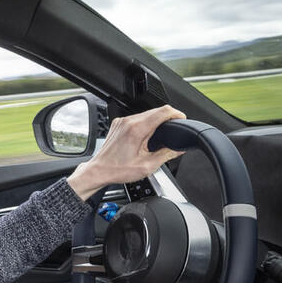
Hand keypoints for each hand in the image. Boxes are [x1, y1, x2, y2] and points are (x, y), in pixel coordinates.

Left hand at [67, 105, 186, 200]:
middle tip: (174, 129)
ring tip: (161, 134)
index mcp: (137, 129)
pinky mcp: (118, 124)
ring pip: (146, 114)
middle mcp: (128, 122)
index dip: (176, 113)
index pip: (163, 111)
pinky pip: (136, 118)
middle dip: (167, 118)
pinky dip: (145, 123)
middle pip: (155, 111)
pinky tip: (146, 135)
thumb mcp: (147, 166)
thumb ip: (166, 155)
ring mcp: (122, 121)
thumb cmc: (118, 170)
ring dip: (156, 121)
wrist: (99, 171)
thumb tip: (179, 149)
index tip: (182, 118)